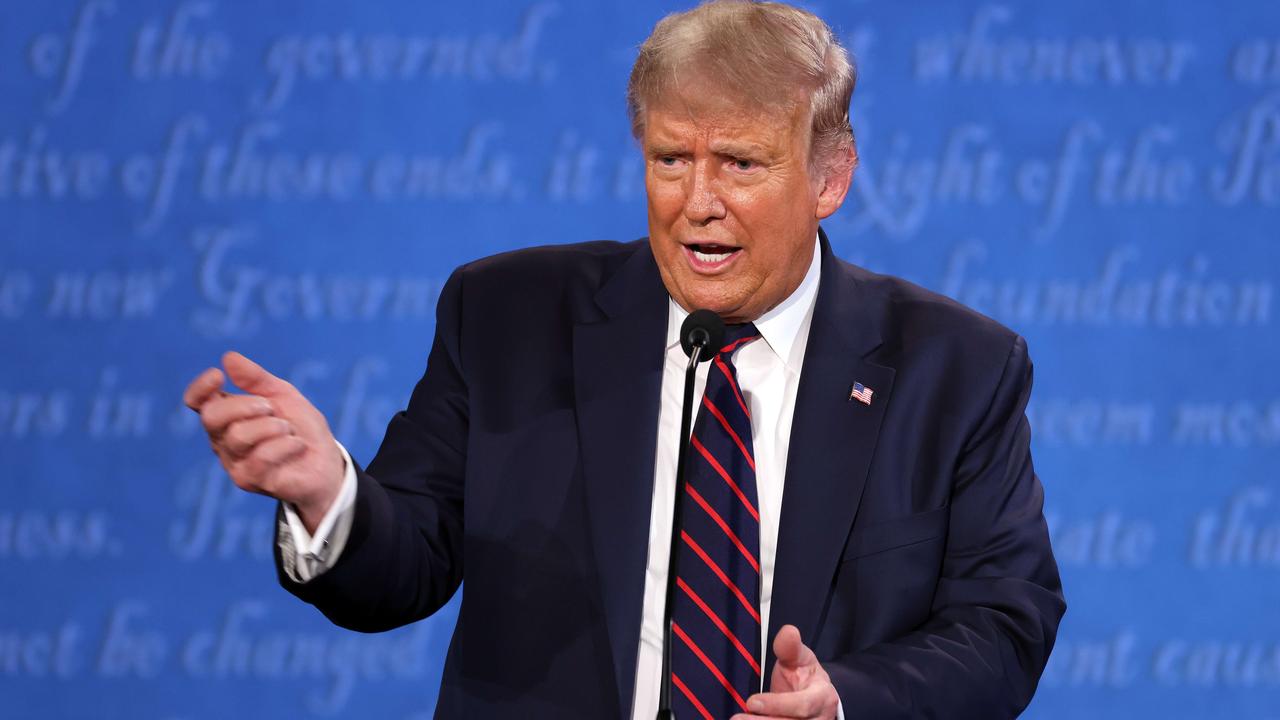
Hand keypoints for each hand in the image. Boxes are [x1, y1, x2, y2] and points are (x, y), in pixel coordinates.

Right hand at [183, 351, 343, 531]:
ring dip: (272, 426)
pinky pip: (261, 457)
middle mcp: (223, 441)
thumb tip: (228, 357)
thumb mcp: (283, 395)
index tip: (218, 375)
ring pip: (239, 436)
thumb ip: (256, 379)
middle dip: (245, 405)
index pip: (197, 402)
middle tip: (271, 407)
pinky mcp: (251, 481)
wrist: (326, 462)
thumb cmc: (301, 428)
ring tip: (289, 429)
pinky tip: (297, 446)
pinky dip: (286, 445)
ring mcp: (235, 464)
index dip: (200, 388)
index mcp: (227, 417)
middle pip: (212, 417)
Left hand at [732, 625, 838, 719]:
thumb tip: (789, 631)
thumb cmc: (805, 675)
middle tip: (737, 719)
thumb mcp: (801, 658)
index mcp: (822, 697)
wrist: (817, 699)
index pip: (802, 705)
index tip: (751, 701)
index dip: (777, 704)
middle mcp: (819, 719)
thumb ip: (791, 647)